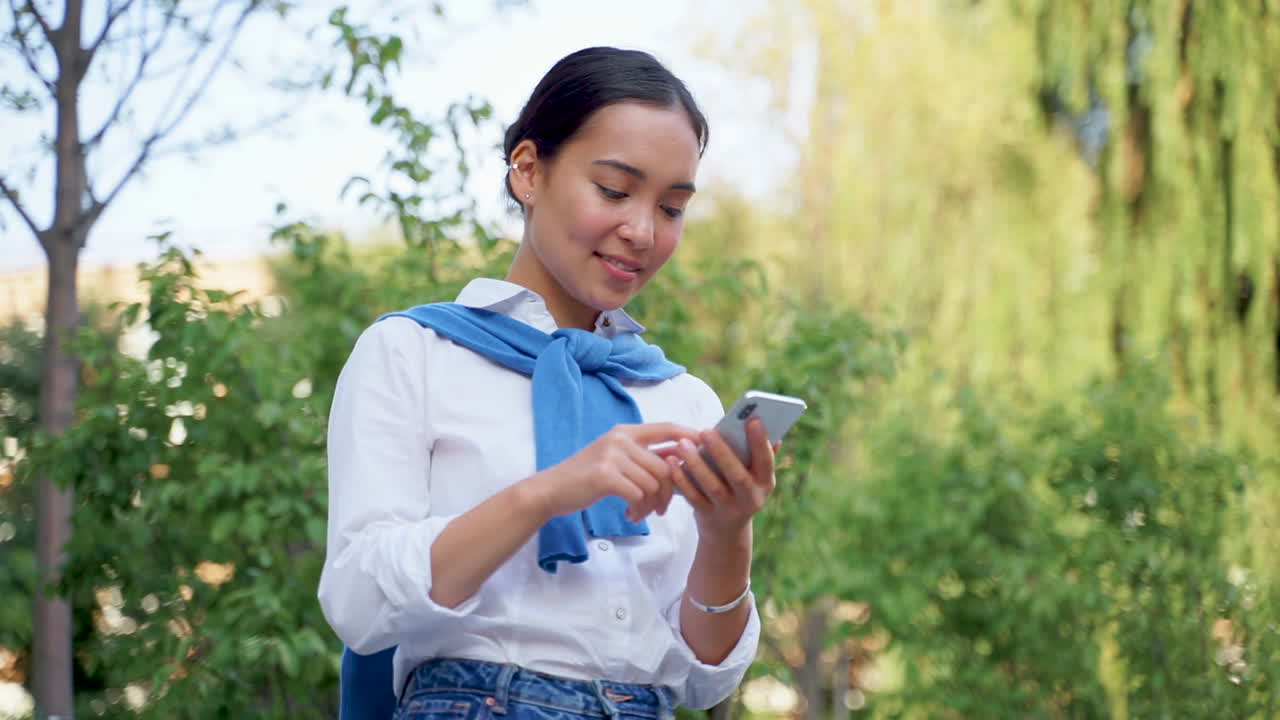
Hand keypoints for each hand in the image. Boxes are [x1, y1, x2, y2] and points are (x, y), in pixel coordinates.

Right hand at [523, 423, 698, 522]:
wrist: (551, 491)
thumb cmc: (586, 478)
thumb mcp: (616, 460)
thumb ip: (644, 458)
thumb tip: (678, 460)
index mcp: (625, 431)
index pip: (667, 428)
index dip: (691, 436)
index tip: (709, 446)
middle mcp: (620, 438)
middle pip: (664, 465)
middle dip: (668, 492)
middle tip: (660, 510)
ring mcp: (612, 455)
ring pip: (653, 482)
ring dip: (651, 505)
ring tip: (639, 513)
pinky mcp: (605, 475)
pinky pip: (639, 494)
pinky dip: (639, 510)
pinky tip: (630, 515)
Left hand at [668, 417, 777, 540]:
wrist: (727, 532)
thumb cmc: (739, 490)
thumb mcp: (755, 477)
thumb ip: (759, 455)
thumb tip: (768, 429)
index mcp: (765, 482)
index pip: (766, 461)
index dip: (761, 442)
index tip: (753, 419)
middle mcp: (751, 498)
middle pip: (737, 475)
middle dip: (722, 452)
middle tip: (706, 431)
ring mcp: (730, 510)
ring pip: (713, 486)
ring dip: (696, 464)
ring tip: (682, 444)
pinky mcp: (708, 517)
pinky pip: (693, 497)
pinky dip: (682, 480)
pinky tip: (671, 463)